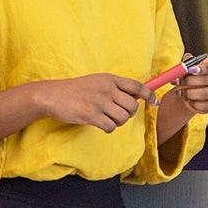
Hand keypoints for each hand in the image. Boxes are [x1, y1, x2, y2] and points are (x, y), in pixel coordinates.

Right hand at [37, 73, 154, 132]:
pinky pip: (111, 127)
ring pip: (123, 118)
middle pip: (132, 106)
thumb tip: (135, 97)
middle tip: (118, 114)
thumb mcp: (97, 81)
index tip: (155, 102)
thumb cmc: (76, 89)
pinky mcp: (92, 115)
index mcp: (110, 79)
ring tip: (107, 118)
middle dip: (129, 113)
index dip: (149, 95)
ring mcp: (100, 102)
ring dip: (118, 122)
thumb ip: (115, 87)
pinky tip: (100, 123)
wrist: (52, 95)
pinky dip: (108, 128)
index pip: (137, 86)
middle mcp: (107, 89)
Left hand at [169, 54, 207, 114]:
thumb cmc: (191, 75)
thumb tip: (180, 71)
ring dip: (191, 93)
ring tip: (182, 92)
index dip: (204, 68)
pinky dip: (195, 104)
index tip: (191, 69)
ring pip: (206, 93)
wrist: (191, 89)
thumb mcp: (187, 67)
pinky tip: (189, 101)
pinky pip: (207, 105)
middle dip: (191, 81)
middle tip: (181, 82)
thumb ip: (184, 67)